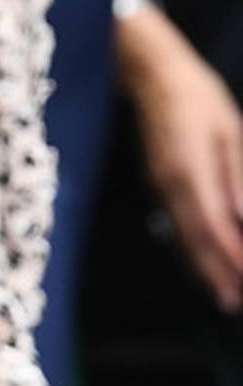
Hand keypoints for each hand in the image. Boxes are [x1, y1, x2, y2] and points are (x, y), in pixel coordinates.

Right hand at [118, 0, 242, 313]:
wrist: (152, 79)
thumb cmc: (199, 99)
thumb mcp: (229, 131)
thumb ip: (237, 176)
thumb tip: (242, 218)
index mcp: (191, 173)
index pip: (214, 227)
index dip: (231, 258)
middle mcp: (171, 189)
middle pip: (196, 242)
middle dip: (217, 276)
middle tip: (235, 305)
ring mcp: (160, 190)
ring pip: (183, 239)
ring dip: (203, 270)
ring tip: (224, 295)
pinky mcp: (159, 187)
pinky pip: (176, 227)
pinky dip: (191, 250)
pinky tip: (202, 263)